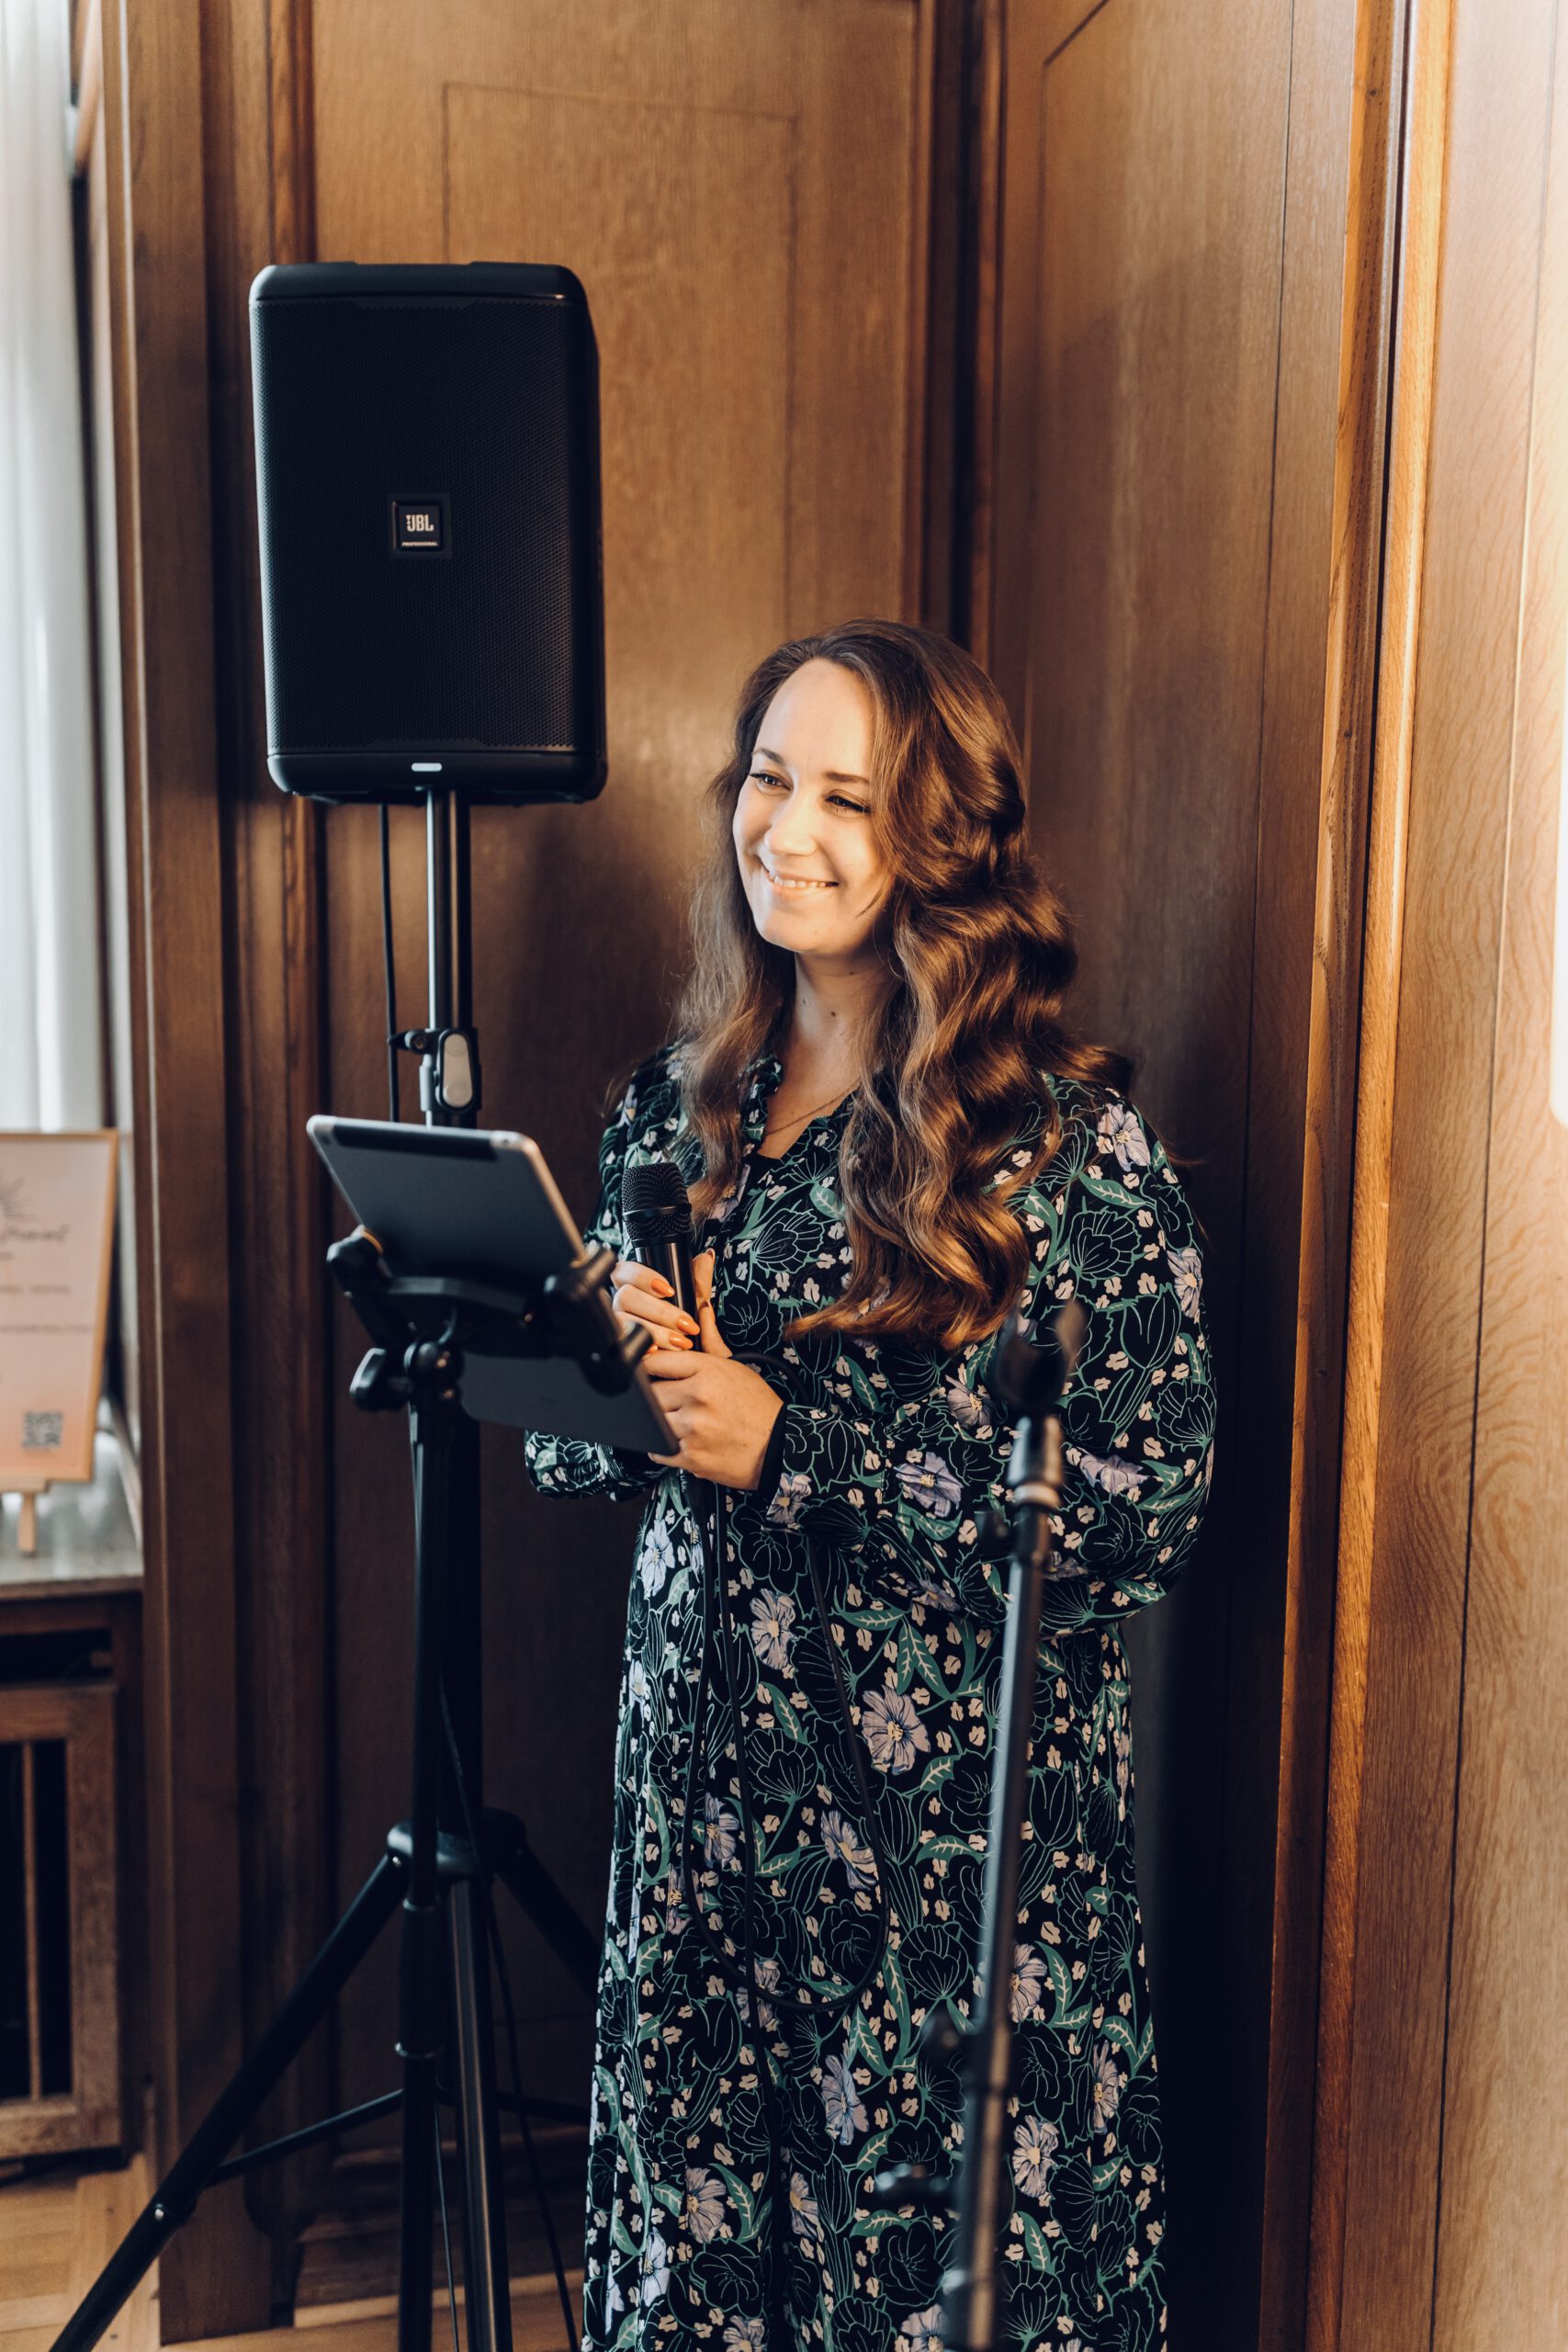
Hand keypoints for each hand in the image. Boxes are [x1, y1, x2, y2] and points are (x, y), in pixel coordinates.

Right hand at [609, 1256, 701, 1348]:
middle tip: (685, 1323)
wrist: (682, 1361)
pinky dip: (642, 1344)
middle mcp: (621, 1304)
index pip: (624, 1271)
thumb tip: (707, 1257)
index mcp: (633, 1287)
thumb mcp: (693, 1304)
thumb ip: (698, 1280)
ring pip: (623, 1319)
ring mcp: (617, 1325)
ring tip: (680, 1341)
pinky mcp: (619, 1346)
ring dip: (656, 1330)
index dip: (643, 1277)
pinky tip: (656, 1349)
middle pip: (625, 1295)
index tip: (669, 1290)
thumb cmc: (683, 1329)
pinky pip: (622, 1342)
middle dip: (659, 1310)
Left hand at [645, 1250, 783, 1488]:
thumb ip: (709, 1337)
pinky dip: (663, 1445)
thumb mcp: (735, 1365)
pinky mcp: (690, 1456)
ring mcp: (693, 1428)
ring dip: (659, 1422)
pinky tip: (681, 1439)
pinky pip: (657, 1449)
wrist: (780, 1445)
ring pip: (651, 1421)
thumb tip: (701, 1305)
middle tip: (670, 1402)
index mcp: (706, 1370)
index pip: (654, 1361)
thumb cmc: (757, 1404)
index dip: (648, 1368)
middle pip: (649, 1393)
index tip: (651, 1375)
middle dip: (655, 1397)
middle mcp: (698, 1396)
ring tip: (679, 1421)